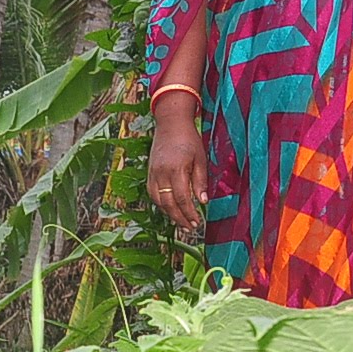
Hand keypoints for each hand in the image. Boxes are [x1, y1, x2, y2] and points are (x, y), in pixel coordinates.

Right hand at [147, 97, 208, 235]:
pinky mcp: (149, 172)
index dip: (189, 213)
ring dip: (169, 214)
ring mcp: (153, 173)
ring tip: (181, 222)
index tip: (197, 222)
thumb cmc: (189, 139)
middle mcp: (162, 173)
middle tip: (190, 228)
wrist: (170, 123)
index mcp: (176, 169)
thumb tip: (203, 202)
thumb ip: (200, 181)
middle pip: (168, 203)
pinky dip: (161, 204)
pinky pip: (153, 193)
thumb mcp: (200, 158)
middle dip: (179, 218)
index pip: (182, 198)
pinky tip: (170, 209)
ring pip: (158, 200)